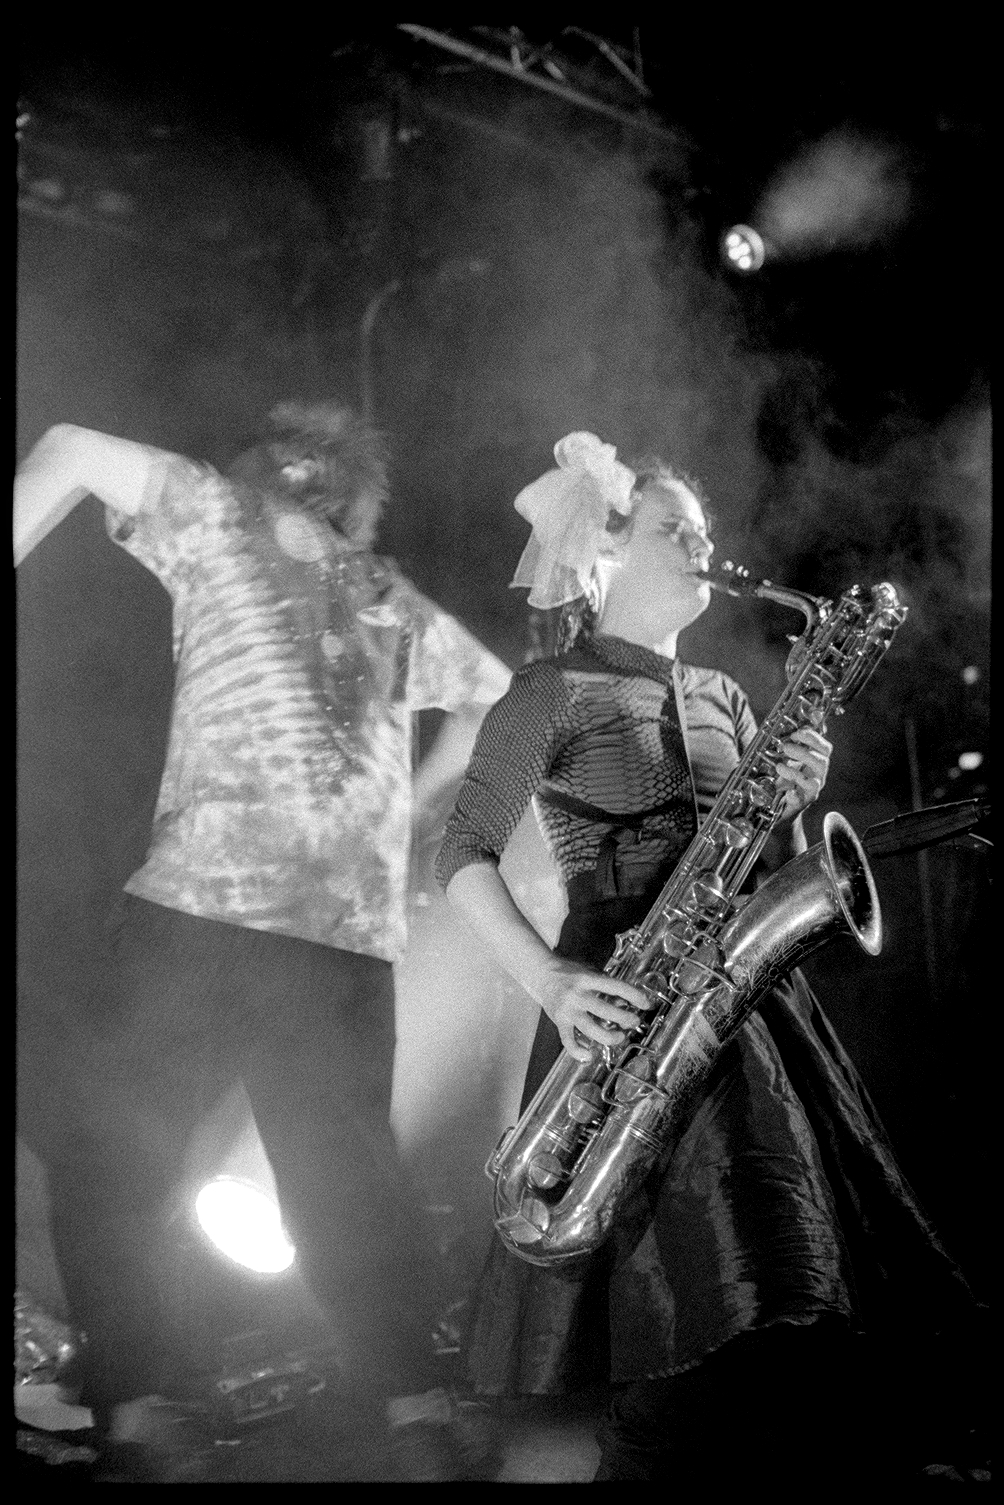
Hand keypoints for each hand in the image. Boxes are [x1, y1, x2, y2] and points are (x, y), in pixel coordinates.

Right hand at [536, 959, 653, 1062]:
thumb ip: (607, 986)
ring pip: (590, 1029)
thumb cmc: (570, 973)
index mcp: (587, 979)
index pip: (616, 987)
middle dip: (625, 1018)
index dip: (634, 996)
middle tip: (634, 1022)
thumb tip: (625, 1003)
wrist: (541, 974)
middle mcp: (577, 994)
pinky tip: (589, 1055)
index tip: (646, 1004)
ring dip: (609, 1037)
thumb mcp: (590, 972)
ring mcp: (567, 1010)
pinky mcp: (559, 1022)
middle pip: (605, 1009)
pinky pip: (568, 1041)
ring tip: (619, 1037)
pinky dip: (578, 1051)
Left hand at [775, 725, 831, 819]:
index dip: (813, 738)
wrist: (781, 805)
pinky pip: (801, 800)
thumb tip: (796, 718)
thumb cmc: (787, 778)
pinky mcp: (801, 804)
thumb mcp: (789, 758)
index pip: (825, 748)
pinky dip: (794, 795)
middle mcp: (818, 776)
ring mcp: (811, 791)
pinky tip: (787, 793)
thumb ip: (793, 742)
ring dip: (795, 772)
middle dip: (803, 752)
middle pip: (822, 762)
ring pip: (813, 782)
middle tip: (784, 747)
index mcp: (817, 762)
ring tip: (779, 766)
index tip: (797, 733)